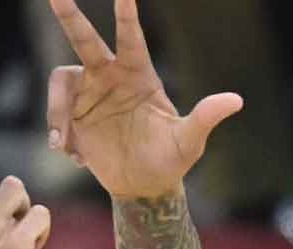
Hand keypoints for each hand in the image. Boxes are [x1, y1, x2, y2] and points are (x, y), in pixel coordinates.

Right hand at [45, 0, 242, 198]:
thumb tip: (236, 100)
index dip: (126, 14)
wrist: (143, 187)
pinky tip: (77, 158)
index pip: (130, 37)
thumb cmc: (170, 160)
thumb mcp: (189, 142)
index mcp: (139, 74)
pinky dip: (59, 134)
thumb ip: (205, 118)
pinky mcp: (73, 116)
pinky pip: (56, 113)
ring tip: (62, 143)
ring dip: (57, 110)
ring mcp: (89, 95)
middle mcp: (110, 76)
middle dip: (70, 15)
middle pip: (85, 39)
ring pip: (60, 80)